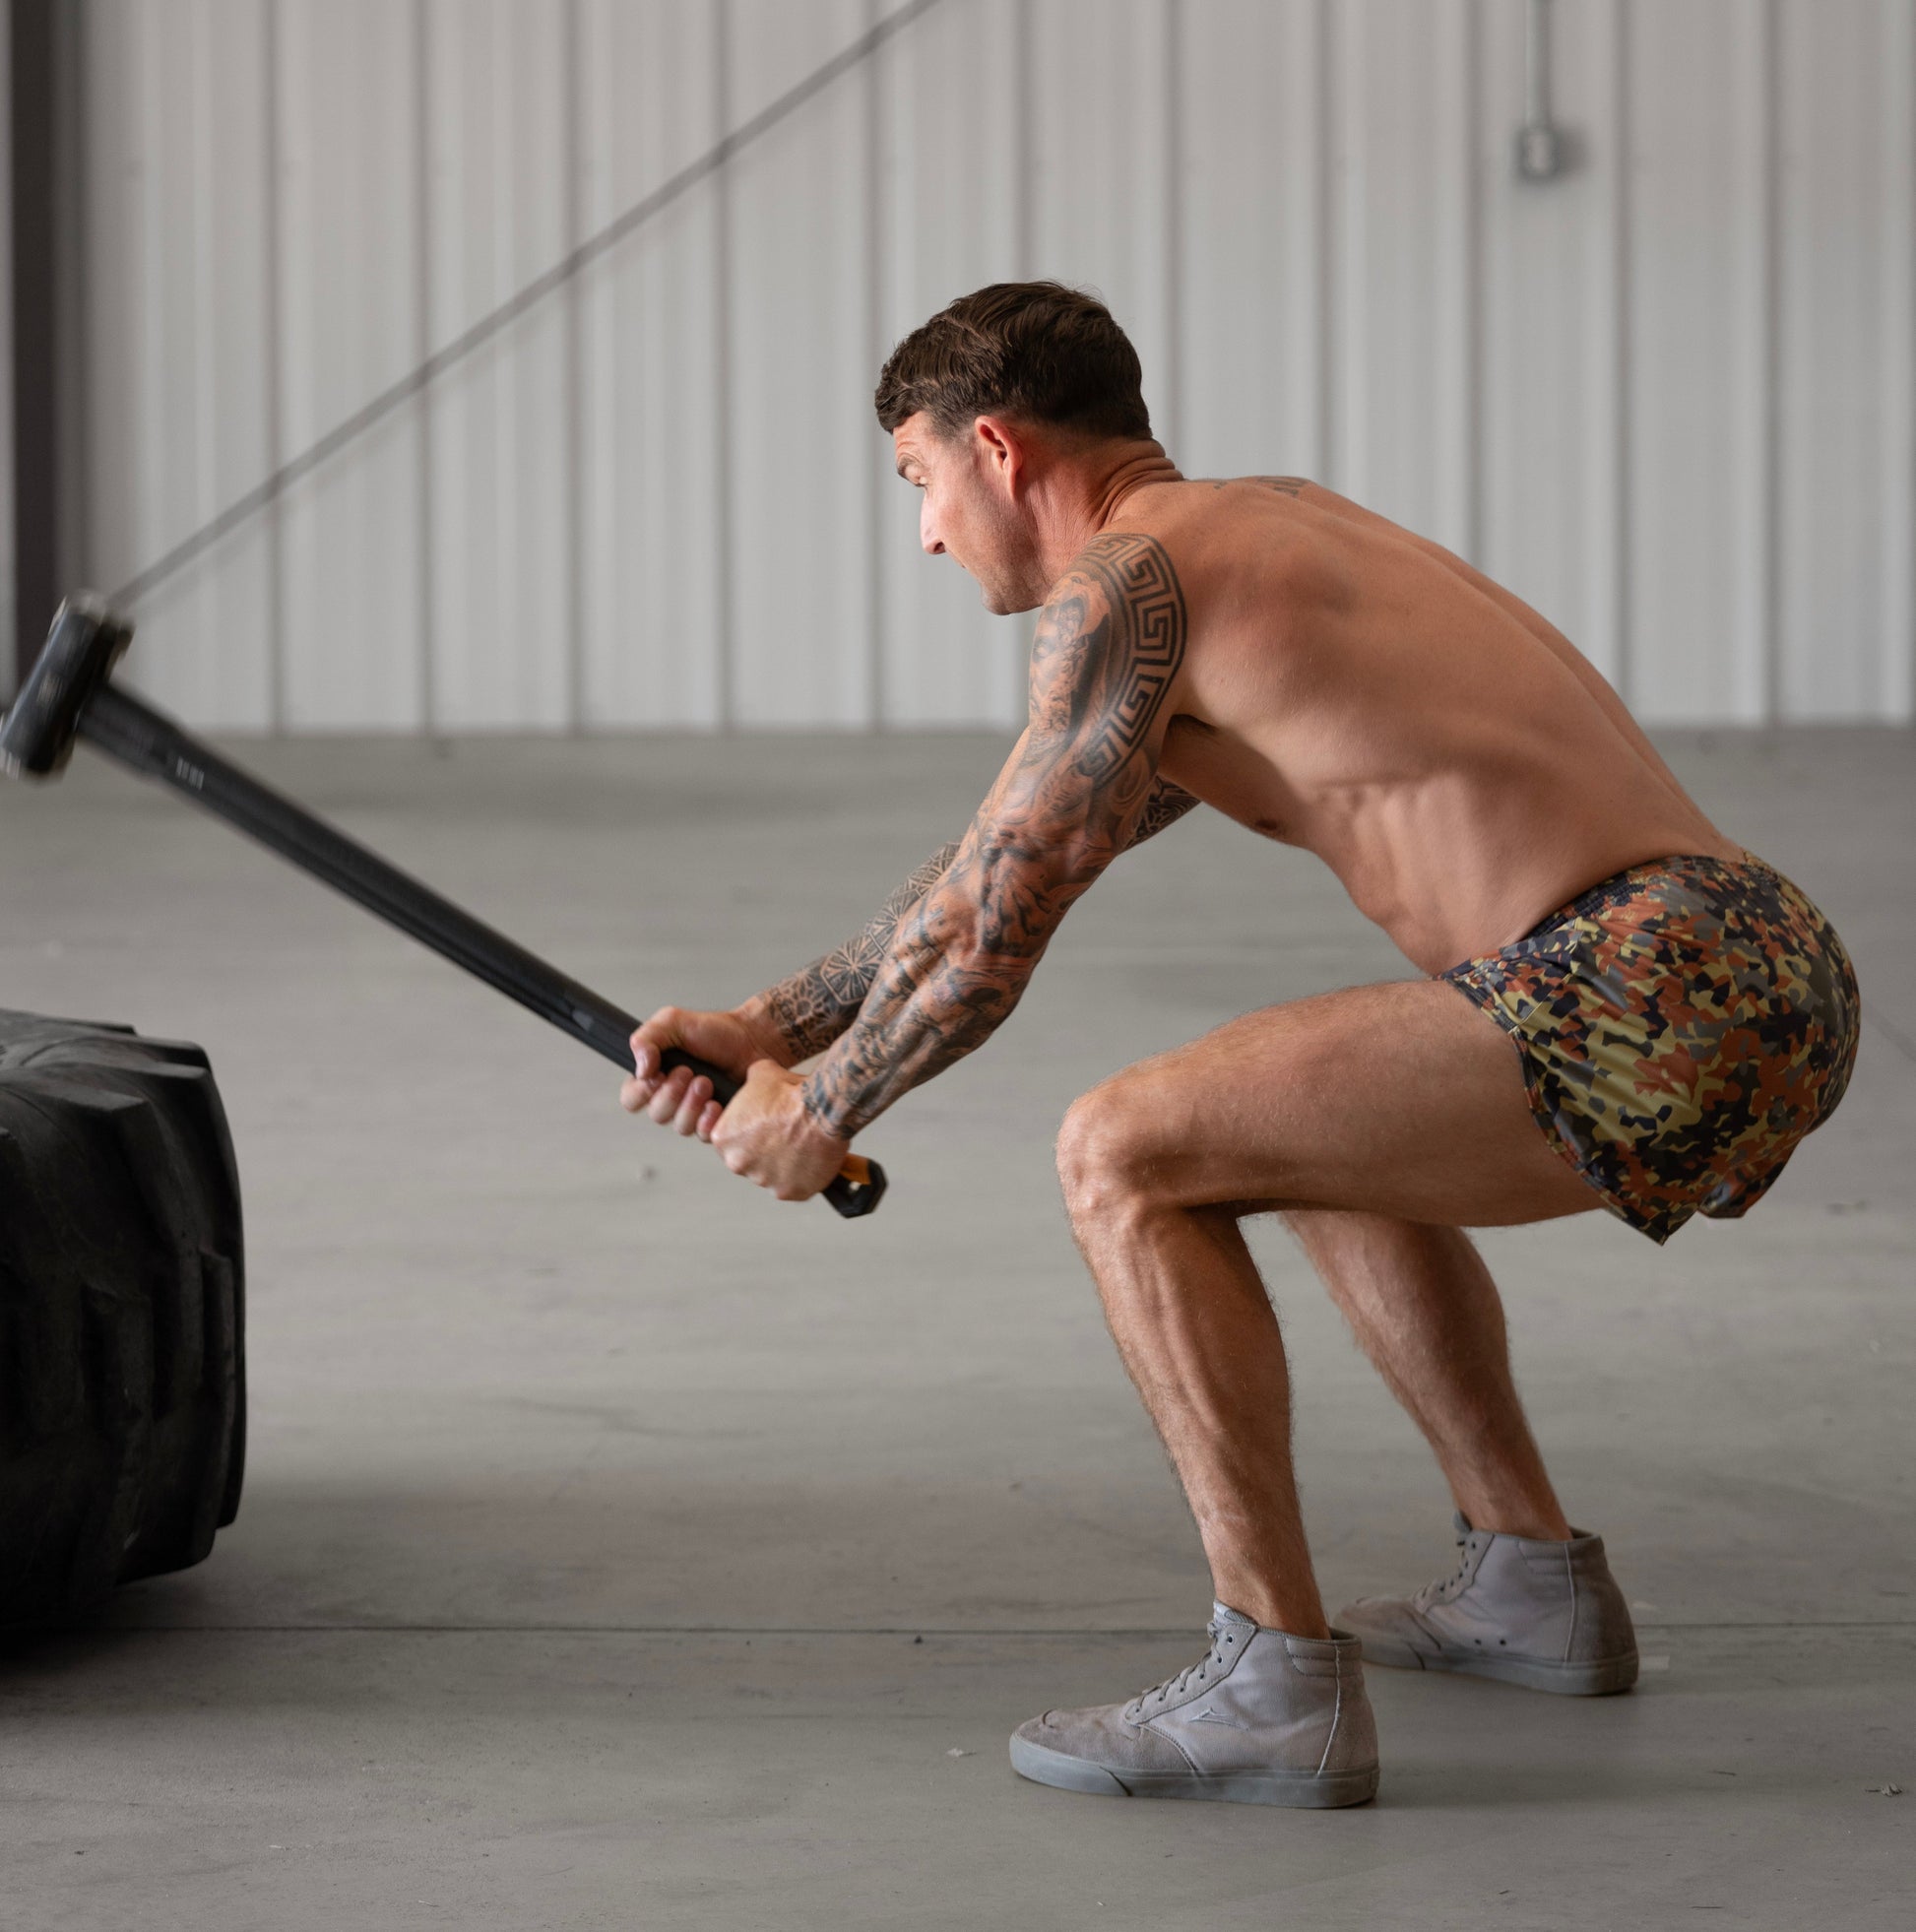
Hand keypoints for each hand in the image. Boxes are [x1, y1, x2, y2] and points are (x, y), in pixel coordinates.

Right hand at [620, 1003, 786, 1140]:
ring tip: (707, 1082)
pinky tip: (717, 1103)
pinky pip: (703, 1135)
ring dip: (692, 1104)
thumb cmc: (717, 1031)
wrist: (755, 1040)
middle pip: (656, 1115)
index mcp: (656, 1075)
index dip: (640, 1092)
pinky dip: (708, 1121)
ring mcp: (695, 1111)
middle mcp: (673, 1097)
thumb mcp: (674, 1021)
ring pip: (679, 1126)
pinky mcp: (717, 1122)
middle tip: (689, 1072)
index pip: (631, 1099)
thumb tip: (640, 1070)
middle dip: (672, 1094)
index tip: (658, 1073)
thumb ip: (647, 1038)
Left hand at [710, 1059, 849, 1201]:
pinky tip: (812, 1158)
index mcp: (723, 1138)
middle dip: (764, 1152)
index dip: (750, 1133)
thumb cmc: (791, 1093)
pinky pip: (794, 1187)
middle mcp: (737, 1163)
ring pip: (771, 1175)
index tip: (765, 1128)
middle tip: (785, 1137)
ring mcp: (764, 1181)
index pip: (731, 1141)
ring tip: (802, 1145)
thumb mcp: (760, 1075)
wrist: (822, 1109)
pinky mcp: (789, 1192)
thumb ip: (748, 1087)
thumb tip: (753, 1084)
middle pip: (749, 1161)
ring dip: (783, 1165)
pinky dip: (802, 1177)